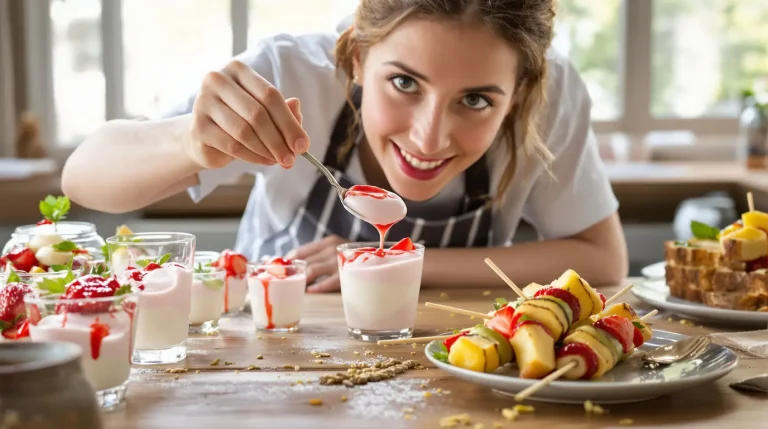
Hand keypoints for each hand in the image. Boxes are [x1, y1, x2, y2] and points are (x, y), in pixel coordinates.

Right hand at [187, 59, 308, 169]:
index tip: (303, 145)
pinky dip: (253, 157)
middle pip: (258, 113)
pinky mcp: (198, 127)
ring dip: (267, 150)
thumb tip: (297, 107)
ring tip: (280, 160)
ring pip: (244, 132)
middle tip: (292, 158)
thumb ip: (283, 110)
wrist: (205, 134)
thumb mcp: (265, 112)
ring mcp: (203, 102)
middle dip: (279, 140)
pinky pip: (233, 146)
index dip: (289, 122)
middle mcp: (217, 80)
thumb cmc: (240, 118)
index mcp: (237, 69)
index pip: (270, 95)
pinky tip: (265, 161)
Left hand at [285, 235, 347, 292]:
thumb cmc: (349, 261)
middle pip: (304, 261)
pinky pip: (327, 282)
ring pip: (312, 270)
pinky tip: (310, 291)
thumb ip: (318, 258)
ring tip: (296, 288)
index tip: (279, 272)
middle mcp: (332, 249)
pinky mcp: (344, 275)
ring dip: (302, 280)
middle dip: (293, 273)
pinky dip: (317, 287)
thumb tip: (291, 267)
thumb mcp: (336, 254)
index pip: (299, 252)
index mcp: (327, 242)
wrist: (378, 264)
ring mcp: (338, 261)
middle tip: (284, 284)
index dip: (287, 263)